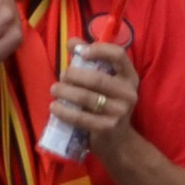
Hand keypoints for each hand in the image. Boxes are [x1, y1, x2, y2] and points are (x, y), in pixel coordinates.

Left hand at [49, 39, 137, 153]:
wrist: (118, 142)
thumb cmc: (108, 105)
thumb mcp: (105, 81)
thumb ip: (90, 60)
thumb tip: (71, 42)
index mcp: (130, 77)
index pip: (118, 55)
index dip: (98, 50)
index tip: (79, 52)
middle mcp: (128, 93)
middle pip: (97, 78)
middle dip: (74, 75)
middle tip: (62, 75)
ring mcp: (119, 112)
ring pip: (86, 98)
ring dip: (65, 91)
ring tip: (55, 89)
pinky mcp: (106, 128)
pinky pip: (80, 117)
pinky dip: (64, 111)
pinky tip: (54, 107)